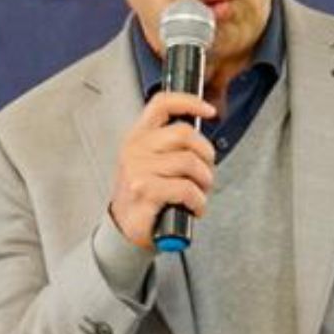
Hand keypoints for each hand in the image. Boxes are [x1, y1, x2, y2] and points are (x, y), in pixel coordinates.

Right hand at [108, 86, 216, 251]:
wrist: (124, 231)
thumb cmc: (142, 198)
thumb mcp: (150, 163)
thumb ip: (169, 145)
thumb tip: (200, 137)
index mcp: (137, 137)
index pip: (163, 104)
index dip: (190, 102)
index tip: (209, 111)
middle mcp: (135, 149)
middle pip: (184, 133)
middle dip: (206, 153)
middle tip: (206, 170)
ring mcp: (138, 170)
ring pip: (189, 162)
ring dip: (204, 180)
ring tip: (200, 192)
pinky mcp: (146, 191)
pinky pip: (186, 188)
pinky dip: (198, 200)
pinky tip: (195, 207)